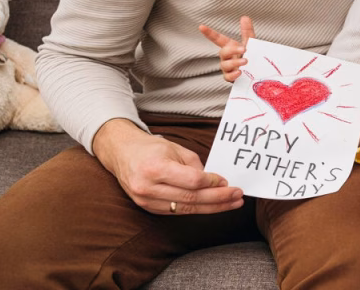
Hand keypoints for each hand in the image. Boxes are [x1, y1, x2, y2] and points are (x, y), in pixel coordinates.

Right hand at [93, 119, 243, 214]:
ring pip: (186, 208)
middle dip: (218, 198)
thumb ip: (195, 165)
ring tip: (232, 203)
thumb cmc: (151, 148)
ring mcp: (146, 200)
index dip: (212, 183)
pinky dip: (197, 208)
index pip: (191, 181)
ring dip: (212, 207)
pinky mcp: (147, 208)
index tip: (227, 181)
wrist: (121, 154)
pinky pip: (177, 211)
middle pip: (191, 198)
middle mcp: (148, 187)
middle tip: (238, 196)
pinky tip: (212, 205)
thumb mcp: (175, 149)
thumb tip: (216, 182)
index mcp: (155, 168)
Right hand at [198, 16, 255, 81]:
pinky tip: (239, 72)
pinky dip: (232, 75)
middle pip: (222, 52)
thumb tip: (245, 17)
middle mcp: (227, 57)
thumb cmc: (251, 55)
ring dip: (234, 63)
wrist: (258, 70)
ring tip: (246, 61)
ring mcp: (227, 68)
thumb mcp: (250, 42)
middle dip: (232, 50)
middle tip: (244, 49)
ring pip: (224, 65)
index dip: (209, 33)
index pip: (217, 39)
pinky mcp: (231, 78)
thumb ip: (247, 31)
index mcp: (230, 46)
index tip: (201, 26)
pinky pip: (227, 77)